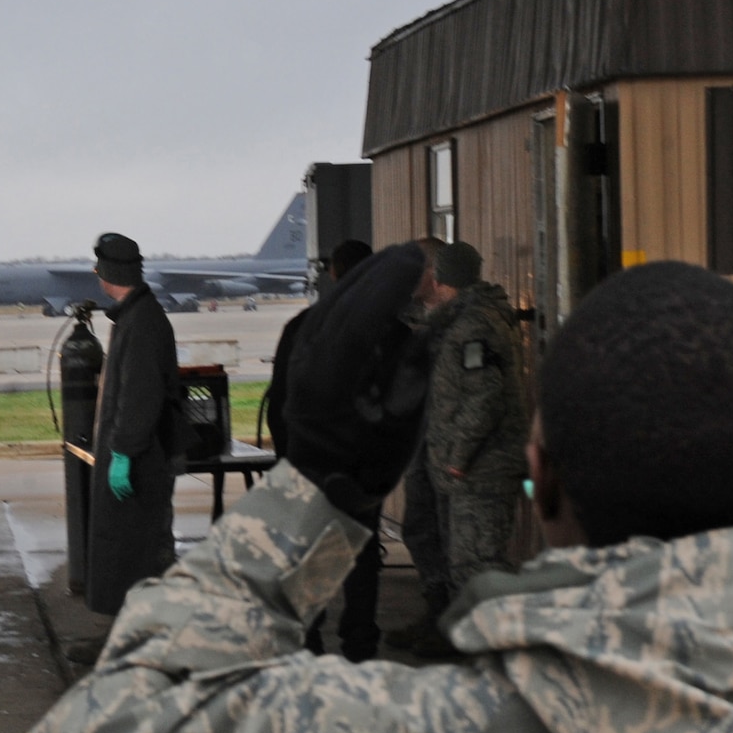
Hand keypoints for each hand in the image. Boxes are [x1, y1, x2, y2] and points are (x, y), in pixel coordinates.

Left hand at [107, 452, 132, 499]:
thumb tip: (116, 479)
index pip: (113, 488)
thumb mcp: (113, 468)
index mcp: (111, 477)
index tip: (120, 497)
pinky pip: (127, 486)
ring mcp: (119, 478)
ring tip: (130, 495)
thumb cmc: (118, 460)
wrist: (120, 454)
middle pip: (118, 490)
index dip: (117, 493)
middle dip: (122, 495)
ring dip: (127, 493)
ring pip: (123, 489)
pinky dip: (130, 490)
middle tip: (126, 498)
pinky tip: (132, 491)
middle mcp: (114, 478)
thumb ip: (114, 474)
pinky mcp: (125, 476)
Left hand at [284, 243, 431, 518]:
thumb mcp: (399, 429)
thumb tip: (430, 329)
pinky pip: (328, 311)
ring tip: (402, 260)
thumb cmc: (366, 461)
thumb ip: (413, 378)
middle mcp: (307, 364)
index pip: (356, 325)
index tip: (416, 261)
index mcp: (326, 388)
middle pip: (342, 304)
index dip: (387, 289)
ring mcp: (301, 355)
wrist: (324, 480)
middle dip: (380, 273)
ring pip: (331, 302)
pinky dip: (355, 291)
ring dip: (367, 277)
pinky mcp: (304, 350)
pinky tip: (377, 278)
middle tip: (416, 252)